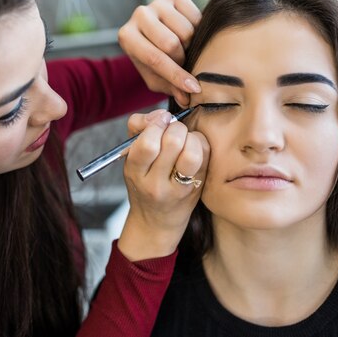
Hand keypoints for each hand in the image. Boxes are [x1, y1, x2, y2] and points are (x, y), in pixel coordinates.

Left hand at [118, 0, 201, 106]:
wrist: (156, 36)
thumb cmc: (153, 61)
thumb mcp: (156, 79)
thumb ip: (169, 88)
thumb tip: (187, 99)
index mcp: (127, 36)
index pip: (154, 58)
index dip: (176, 75)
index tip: (194, 88)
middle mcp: (138, 15)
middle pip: (171, 43)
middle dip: (182, 59)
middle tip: (183, 64)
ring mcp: (156, 3)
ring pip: (186, 30)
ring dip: (190, 45)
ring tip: (183, 48)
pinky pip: (196, 16)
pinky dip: (197, 29)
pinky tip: (188, 34)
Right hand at [118, 109, 209, 260]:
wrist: (157, 222)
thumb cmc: (143, 183)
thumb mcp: (131, 160)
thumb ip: (138, 130)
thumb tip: (159, 115)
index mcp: (135, 173)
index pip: (147, 143)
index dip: (156, 124)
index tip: (159, 121)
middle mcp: (156, 184)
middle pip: (173, 142)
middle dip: (175, 128)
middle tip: (172, 130)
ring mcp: (180, 188)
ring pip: (193, 151)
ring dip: (190, 137)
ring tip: (184, 139)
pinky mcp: (198, 187)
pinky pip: (205, 155)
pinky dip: (200, 143)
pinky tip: (193, 147)